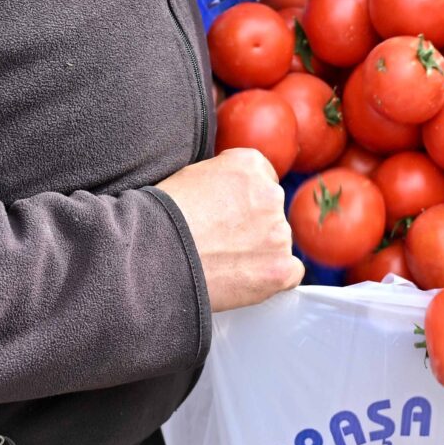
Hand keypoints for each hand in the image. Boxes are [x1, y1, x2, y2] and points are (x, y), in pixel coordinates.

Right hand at [156, 147, 300, 311]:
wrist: (152, 257)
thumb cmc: (161, 218)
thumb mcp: (191, 176)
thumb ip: (223, 178)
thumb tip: (232, 191)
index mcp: (249, 165)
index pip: (262, 178)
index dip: (242, 199)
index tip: (226, 213)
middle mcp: (270, 194)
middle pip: (271, 210)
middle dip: (252, 224)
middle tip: (220, 241)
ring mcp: (278, 233)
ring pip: (278, 242)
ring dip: (259, 251)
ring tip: (222, 262)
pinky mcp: (279, 269)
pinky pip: (291, 273)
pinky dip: (273, 278)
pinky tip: (245, 279)